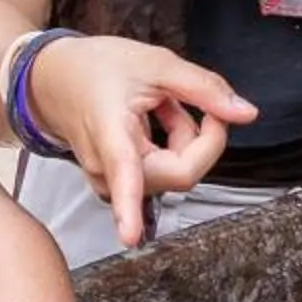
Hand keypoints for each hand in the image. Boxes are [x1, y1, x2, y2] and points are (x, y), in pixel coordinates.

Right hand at [25, 36, 256, 248]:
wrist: (54, 78)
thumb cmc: (97, 69)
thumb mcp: (156, 64)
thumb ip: (204, 88)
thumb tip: (247, 114)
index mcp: (110, 134)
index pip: (124, 174)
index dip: (128, 208)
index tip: (130, 238)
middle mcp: (107, 167)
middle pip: (179, 171)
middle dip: (201, 138)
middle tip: (200, 101)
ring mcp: (111, 180)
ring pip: (174, 170)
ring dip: (183, 137)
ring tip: (162, 103)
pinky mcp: (118, 183)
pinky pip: (162, 171)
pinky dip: (170, 144)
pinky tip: (154, 118)